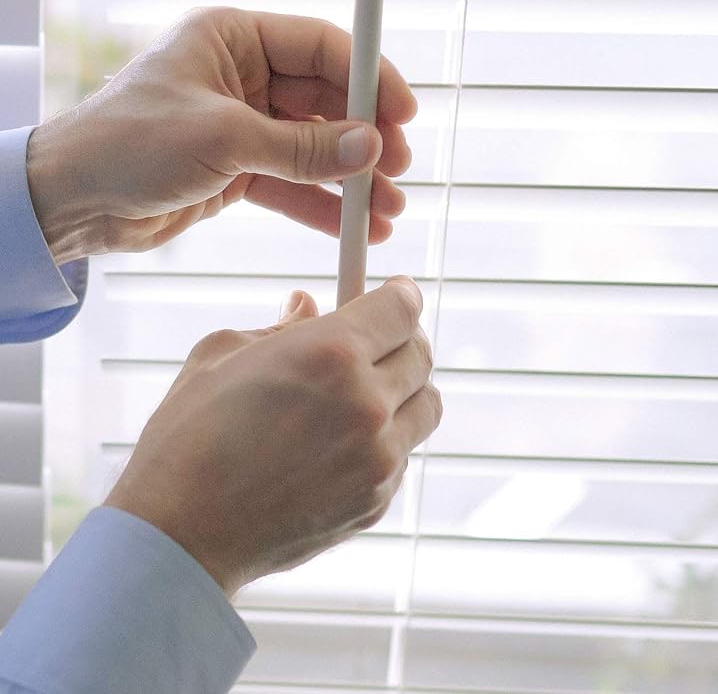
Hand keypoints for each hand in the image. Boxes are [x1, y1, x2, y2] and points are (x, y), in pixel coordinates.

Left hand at [26, 7, 415, 263]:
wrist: (70, 202)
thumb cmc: (126, 144)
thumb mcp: (223, 140)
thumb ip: (302, 148)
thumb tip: (369, 148)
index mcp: (232, 38)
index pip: (321, 47)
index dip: (369, 77)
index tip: (404, 113)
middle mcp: (240, 75)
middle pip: (325, 99)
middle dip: (365, 137)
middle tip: (398, 168)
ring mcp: (241, 123)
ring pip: (314, 146)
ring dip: (351, 179)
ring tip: (388, 211)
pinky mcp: (236, 167)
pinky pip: (293, 181)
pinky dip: (323, 204)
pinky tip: (354, 226)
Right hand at [104, 277, 441, 595]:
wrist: (179, 537)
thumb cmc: (187, 439)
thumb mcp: (221, 355)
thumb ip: (279, 325)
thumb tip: (307, 305)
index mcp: (331, 353)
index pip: (402, 307)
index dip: (401, 295)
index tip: (397, 294)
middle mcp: (366, 403)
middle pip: (421, 353)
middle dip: (403, 338)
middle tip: (379, 339)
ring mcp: (378, 458)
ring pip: (425, 405)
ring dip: (403, 389)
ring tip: (364, 391)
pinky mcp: (377, 501)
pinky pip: (403, 453)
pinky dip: (386, 438)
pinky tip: (342, 441)